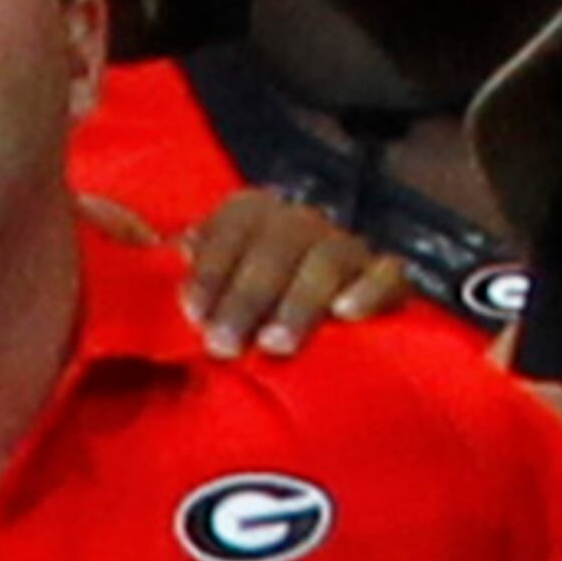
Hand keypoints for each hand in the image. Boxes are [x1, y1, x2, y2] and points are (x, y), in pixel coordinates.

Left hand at [180, 189, 410, 356]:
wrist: (310, 341)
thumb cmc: (243, 320)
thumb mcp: (209, 298)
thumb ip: (194, 279)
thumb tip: (173, 250)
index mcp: (257, 216)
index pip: (238, 220)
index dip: (214, 266)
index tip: (194, 314)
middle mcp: (303, 223)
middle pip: (281, 240)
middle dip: (248, 294)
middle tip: (224, 345)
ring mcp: (348, 248)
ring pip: (330, 255)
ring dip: (299, 300)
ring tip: (276, 345)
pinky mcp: (387, 279)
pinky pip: (388, 273)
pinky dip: (368, 289)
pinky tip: (346, 314)